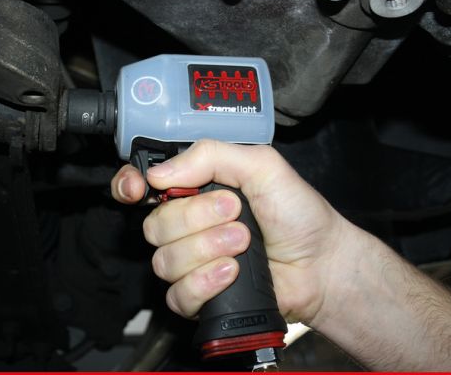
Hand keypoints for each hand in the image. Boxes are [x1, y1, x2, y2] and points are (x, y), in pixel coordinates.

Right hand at [111, 139, 350, 325]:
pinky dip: (204, 283)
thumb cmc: (296, 213)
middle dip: (196, 219)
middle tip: (236, 213)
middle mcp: (187, 224)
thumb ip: (211, 156)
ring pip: (164, 260)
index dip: (130, 186)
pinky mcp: (199, 295)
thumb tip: (159, 173)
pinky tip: (230, 273)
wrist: (320, 263)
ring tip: (243, 243)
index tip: (139, 189)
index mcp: (195, 189)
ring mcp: (191, 261)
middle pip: (154, 225)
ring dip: (206, 250)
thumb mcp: (261, 166)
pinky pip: (177, 294)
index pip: (142, 185)